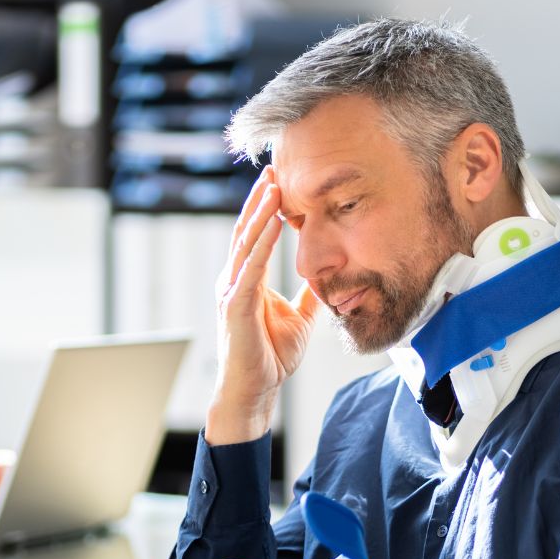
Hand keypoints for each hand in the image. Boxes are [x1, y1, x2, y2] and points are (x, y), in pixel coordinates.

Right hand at [206, 167, 320, 444]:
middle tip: (273, 168)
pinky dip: (262, 243)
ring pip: (246, 243)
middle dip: (259, 199)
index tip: (280, 181)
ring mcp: (232, 292)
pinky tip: (272, 221)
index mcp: (247, 281)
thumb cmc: (270, 357)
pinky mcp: (236, 306)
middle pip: (246, 231)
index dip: (265, 209)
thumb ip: (308, 295)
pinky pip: (251, 268)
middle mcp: (234, 281)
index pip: (255, 237)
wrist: (254, 391)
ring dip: (260, 212)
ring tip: (273, 185)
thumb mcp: (299, 318)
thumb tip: (327, 276)